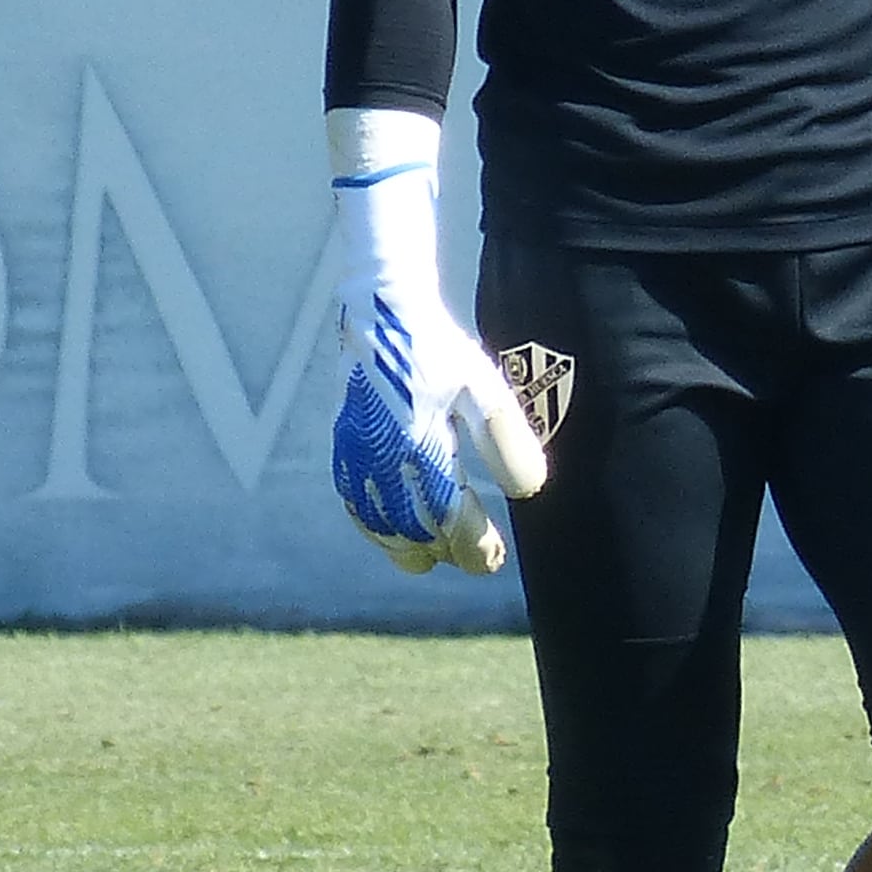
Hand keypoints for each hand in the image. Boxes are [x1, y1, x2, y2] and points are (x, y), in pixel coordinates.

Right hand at [323, 109, 548, 574]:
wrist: (381, 313)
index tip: (494, 559)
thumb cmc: (440, 349)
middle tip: (475, 556)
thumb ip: (506, 441)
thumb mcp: (483, 388)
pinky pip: (355, 503)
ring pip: (379, 524)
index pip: (447, 518)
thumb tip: (528, 492)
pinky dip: (376, 526)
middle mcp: (383, 457)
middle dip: (443, 550)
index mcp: (420, 445)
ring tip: (437, 553)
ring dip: (409, 545)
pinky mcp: (343, 445)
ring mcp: (357, 454)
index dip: (472, 545)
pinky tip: (395, 532)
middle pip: (412, 532)